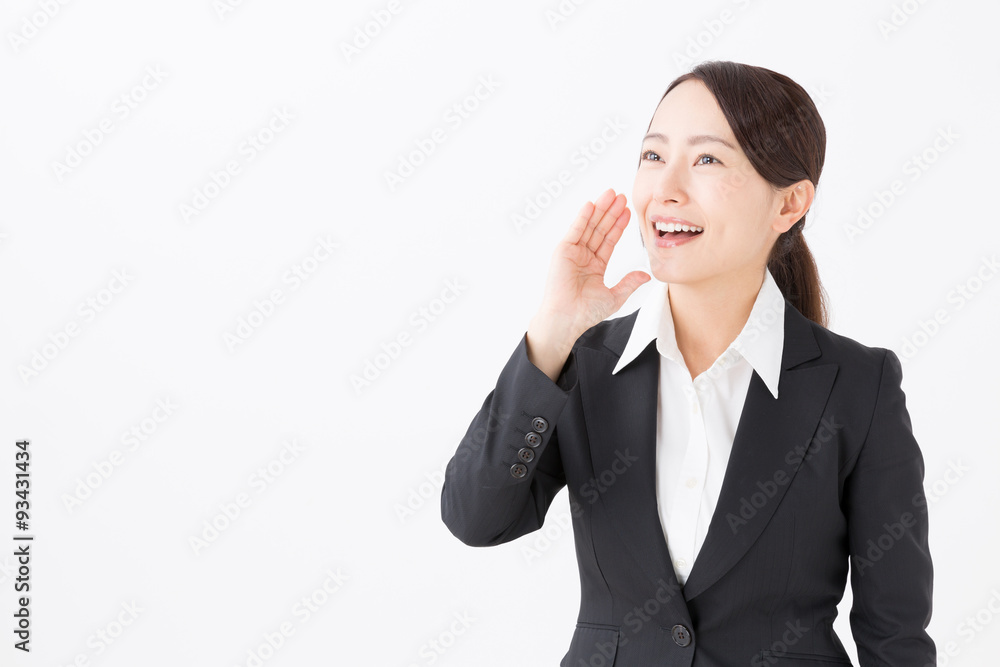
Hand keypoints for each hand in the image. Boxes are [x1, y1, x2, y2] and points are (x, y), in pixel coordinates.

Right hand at [526, 188, 650, 379]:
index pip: (610, 240)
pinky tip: (591, 204)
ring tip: (611, 194)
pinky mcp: (563, 251)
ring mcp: (573, 252)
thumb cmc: (586, 312)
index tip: (629, 211)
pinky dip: (583, 217)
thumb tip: (646, 275)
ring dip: (600, 209)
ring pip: (590, 226)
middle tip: (622, 196)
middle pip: (600, 229)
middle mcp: (584, 256)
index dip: (619, 225)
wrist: (567, 319)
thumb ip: (629, 283)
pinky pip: (575, 230)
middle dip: (611, 212)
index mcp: (595, 265)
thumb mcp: (615, 297)